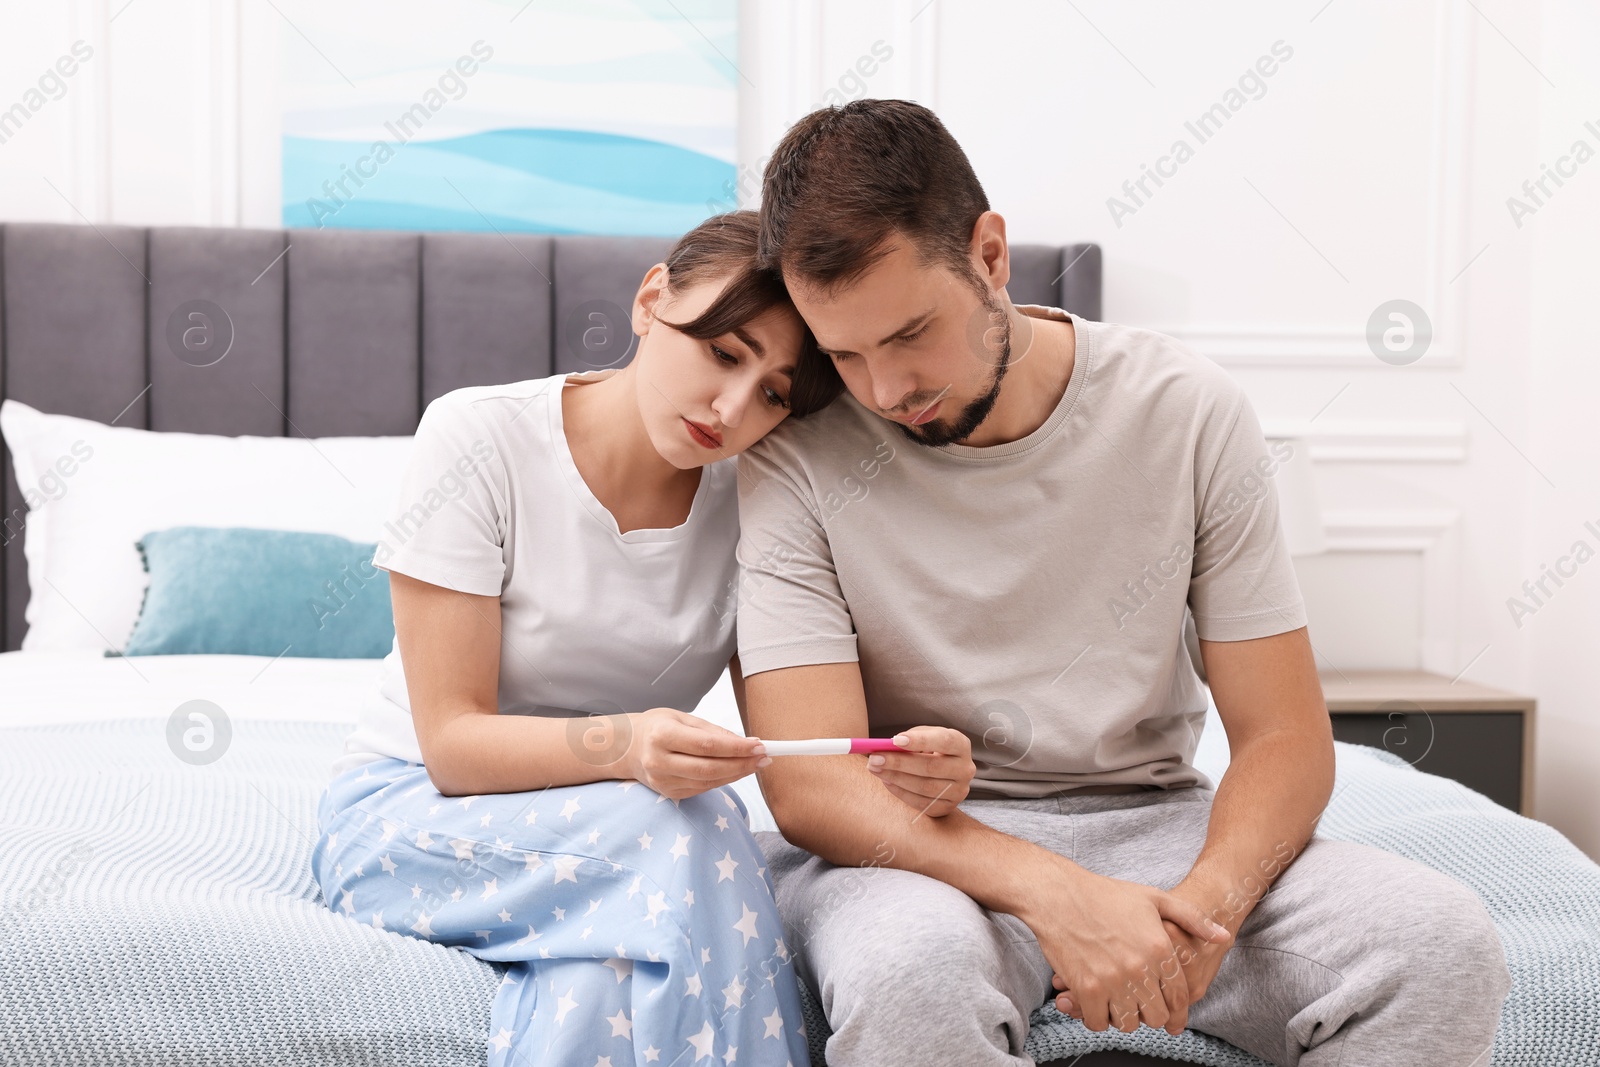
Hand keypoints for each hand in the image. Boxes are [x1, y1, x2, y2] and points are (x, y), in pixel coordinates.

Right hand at [623, 708, 768, 799]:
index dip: (736, 748)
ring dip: (737, 774)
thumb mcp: (682, 718)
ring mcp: (662, 781)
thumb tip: (744, 743)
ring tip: (757, 764)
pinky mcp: (668, 793)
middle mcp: (659, 761)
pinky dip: (723, 780)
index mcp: (661, 735)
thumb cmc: (657, 727)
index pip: (706, 745)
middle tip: (765, 757)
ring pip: (708, 781)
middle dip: (742, 764)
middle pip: (709, 768)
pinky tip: (736, 770)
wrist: (626, 748)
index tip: (759, 745)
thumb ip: (712, 731)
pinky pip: (702, 788)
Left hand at [866, 726, 974, 816]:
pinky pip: (921, 803)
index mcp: (961, 745)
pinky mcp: (947, 807)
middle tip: (874, 758)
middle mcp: (965, 769)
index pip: (944, 741)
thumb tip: (886, 747)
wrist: (941, 771)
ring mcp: (959, 791)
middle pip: (931, 767)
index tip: (895, 740)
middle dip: (899, 763)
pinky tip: (886, 782)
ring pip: (924, 787)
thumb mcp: (923, 736)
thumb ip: (909, 739)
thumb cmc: (928, 748)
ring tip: (875, 769)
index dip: (920, 741)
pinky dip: (901, 792)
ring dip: (895, 778)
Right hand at [1025, 863, 1232, 1034]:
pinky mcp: (1086, 988)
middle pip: (1156, 1017)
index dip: (1177, 1012)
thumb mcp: (1154, 898)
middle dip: (1150, 1014)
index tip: (1172, 1019)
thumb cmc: (1104, 894)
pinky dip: (1097, 1018)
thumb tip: (1223, 936)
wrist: (1057, 895)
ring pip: (1128, 1024)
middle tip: (1139, 1005)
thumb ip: (1193, 918)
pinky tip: (1096, 1004)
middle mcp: (1140, 968)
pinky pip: (1098, 1023)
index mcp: (1159, 948)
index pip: (1179, 997)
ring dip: (1124, 1017)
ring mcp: (1112, 980)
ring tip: (1118, 1003)